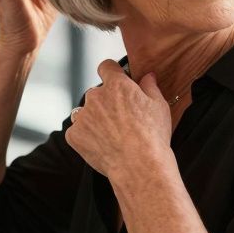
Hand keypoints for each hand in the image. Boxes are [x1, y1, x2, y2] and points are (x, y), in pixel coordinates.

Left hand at [66, 60, 173, 180]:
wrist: (139, 166)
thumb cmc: (152, 136)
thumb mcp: (159, 106)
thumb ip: (150, 87)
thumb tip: (148, 76)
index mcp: (116, 85)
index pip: (106, 67)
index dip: (111, 72)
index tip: (115, 79)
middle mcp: (95, 96)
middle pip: (96, 93)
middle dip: (105, 102)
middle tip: (120, 120)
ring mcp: (83, 116)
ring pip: (84, 113)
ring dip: (93, 119)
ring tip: (110, 135)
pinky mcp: (74, 135)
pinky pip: (77, 132)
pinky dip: (86, 137)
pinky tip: (101, 145)